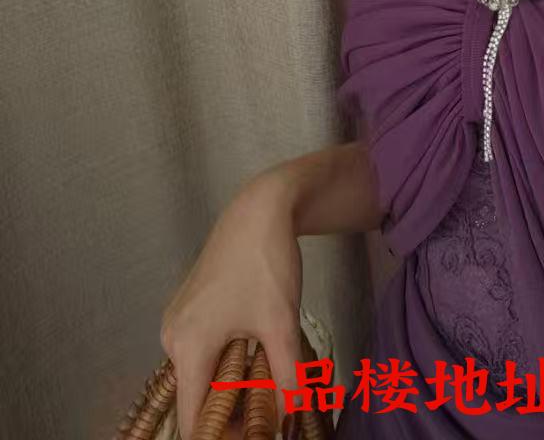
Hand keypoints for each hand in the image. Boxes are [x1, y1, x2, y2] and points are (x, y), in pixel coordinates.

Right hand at [160, 174, 303, 438]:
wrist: (259, 208)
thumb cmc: (266, 263)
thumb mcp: (281, 324)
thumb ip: (286, 379)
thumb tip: (290, 417)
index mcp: (187, 346)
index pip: (192, 417)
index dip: (222, 434)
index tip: (253, 434)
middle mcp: (171, 337)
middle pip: (195, 397)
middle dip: (229, 412)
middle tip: (268, 412)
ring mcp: (177, 321)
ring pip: (199, 374)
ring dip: (229, 386)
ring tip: (266, 384)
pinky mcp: (189, 309)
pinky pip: (201, 352)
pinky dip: (224, 363)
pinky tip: (254, 357)